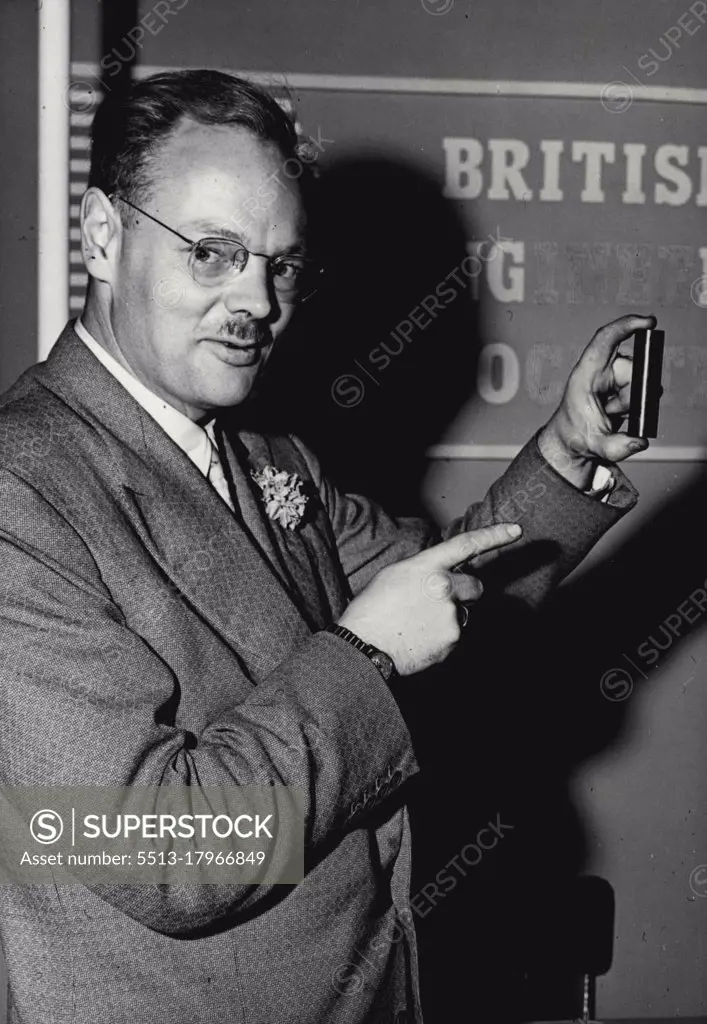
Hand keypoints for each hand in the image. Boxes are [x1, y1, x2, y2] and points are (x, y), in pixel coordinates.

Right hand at [337, 524, 521, 675]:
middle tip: (439, 602)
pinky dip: (442, 638)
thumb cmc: (372, 609)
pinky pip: (455, 637)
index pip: (467, 545)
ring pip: (464, 613)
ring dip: (450, 616)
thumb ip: (424, 570)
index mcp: (427, 567)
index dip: (494, 535)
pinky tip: (418, 638)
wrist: (363, 646)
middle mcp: (444, 588)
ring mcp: (450, 616)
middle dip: (465, 592)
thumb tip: (441, 574)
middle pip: (476, 586)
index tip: (516, 531)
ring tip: (418, 624)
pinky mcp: (452, 641)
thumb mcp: (395, 575)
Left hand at [538, 314, 655, 489]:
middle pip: (630, 366)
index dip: (626, 326)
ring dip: (630, 401)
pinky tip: (618, 414)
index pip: (606, 340)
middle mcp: (598, 373)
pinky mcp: (618, 388)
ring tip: (612, 415)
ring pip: (637, 380)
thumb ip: (619, 445)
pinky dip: (633, 404)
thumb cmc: (574, 437)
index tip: (648, 322)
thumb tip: (639, 440)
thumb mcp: (596, 445)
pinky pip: (638, 390)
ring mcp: (609, 379)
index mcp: (585, 376)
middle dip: (632, 391)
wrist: (572, 444)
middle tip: (616, 411)